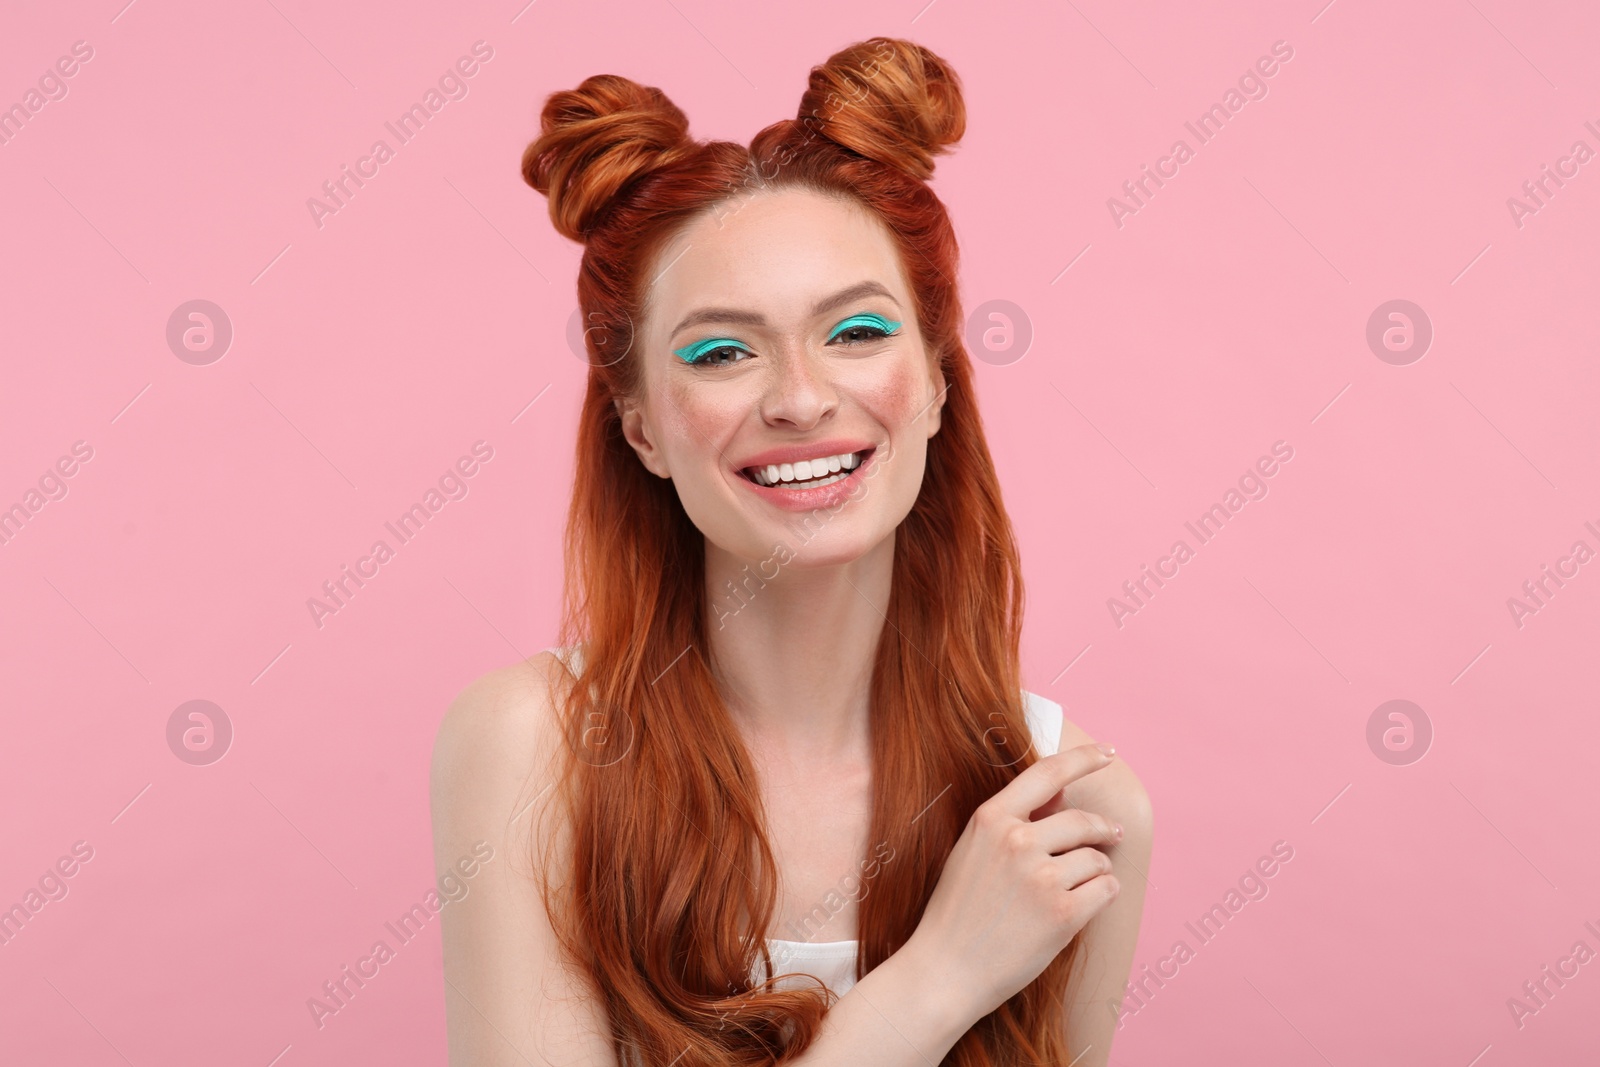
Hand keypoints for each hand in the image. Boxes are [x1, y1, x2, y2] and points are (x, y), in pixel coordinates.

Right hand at [902, 743, 1123, 1020]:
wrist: (945, 971)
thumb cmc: (956, 913)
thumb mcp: (973, 851)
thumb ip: (1013, 821)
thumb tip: (1064, 797)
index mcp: (990, 819)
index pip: (1048, 773)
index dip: (1083, 758)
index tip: (1107, 751)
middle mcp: (1017, 840)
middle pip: (1083, 820)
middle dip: (1104, 828)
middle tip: (1113, 835)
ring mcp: (1042, 877)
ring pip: (1097, 858)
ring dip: (1099, 869)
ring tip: (1080, 887)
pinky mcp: (1064, 913)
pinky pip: (1106, 889)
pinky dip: (1104, 894)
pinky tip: (1085, 906)